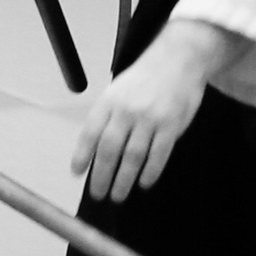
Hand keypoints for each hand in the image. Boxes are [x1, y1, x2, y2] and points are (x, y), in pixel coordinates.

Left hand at [71, 19, 235, 202]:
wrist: (178, 60)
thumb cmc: (145, 78)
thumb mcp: (117, 90)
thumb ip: (106, 116)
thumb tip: (92, 150)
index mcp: (109, 101)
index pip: (90, 132)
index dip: (82, 155)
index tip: (76, 173)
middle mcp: (127, 110)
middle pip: (110, 150)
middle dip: (101, 176)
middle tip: (98, 194)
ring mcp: (150, 118)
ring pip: (133, 157)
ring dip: (124, 180)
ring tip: (118, 195)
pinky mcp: (171, 125)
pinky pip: (158, 155)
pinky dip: (150, 172)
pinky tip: (144, 183)